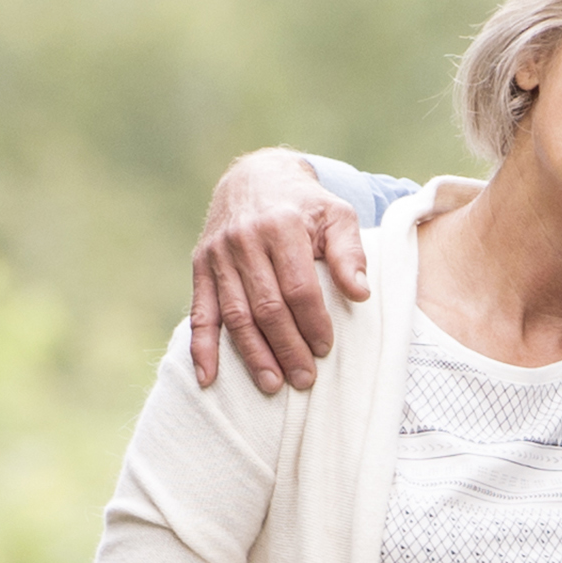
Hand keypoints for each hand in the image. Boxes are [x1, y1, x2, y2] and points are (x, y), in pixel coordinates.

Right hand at [188, 153, 368, 393]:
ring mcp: (218, 255)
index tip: (325, 349)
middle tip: (304, 379)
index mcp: (281, 226)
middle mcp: (244, 240)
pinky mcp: (200, 266)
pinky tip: (208, 377)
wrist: (255, 177)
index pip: (298, 288)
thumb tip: (360, 293)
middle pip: (267, 307)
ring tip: (272, 384)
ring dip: (253, 355)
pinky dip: (202, 348)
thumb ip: (350, 252)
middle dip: (287, 348)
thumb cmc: (304, 204)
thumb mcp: (336, 214)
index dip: (313, 323)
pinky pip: (200, 312)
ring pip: (235, 316)